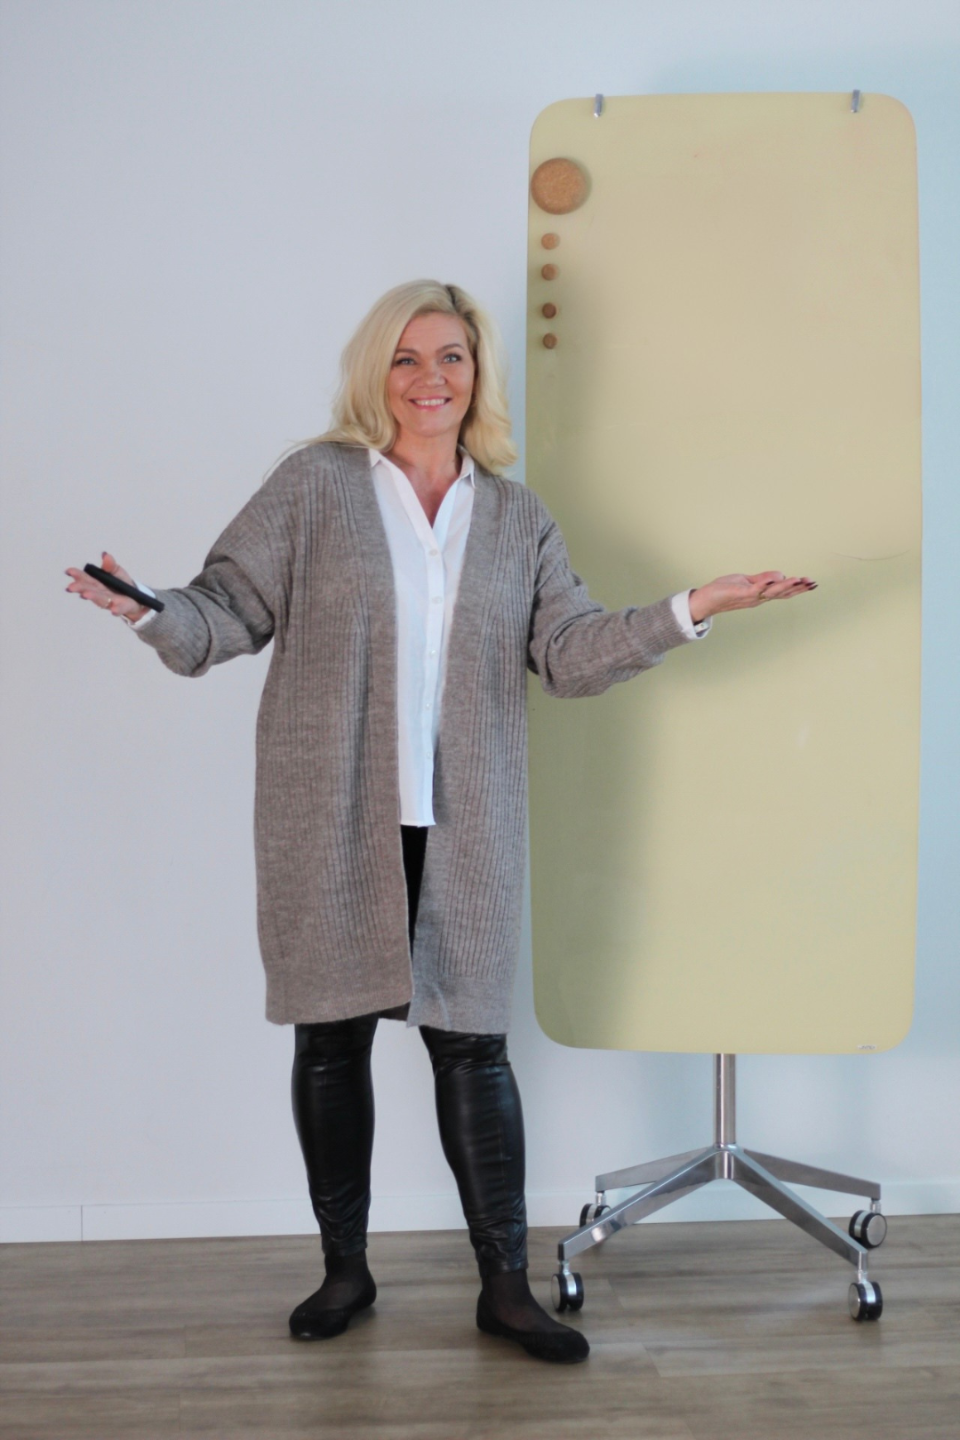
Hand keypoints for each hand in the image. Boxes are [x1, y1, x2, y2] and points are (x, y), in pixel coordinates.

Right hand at [65, 552, 148, 622]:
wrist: (136, 598)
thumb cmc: (121, 584)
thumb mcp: (116, 571)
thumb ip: (110, 565)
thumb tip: (105, 555)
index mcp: (97, 583)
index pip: (85, 579)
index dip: (77, 575)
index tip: (69, 571)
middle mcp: (100, 593)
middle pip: (89, 590)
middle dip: (80, 588)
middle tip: (71, 587)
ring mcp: (110, 601)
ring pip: (101, 599)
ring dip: (93, 597)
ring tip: (85, 594)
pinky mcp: (122, 607)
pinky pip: (119, 609)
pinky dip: (116, 609)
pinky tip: (113, 610)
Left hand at [689, 572, 816, 623]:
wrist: (706, 599)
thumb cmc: (724, 590)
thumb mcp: (746, 581)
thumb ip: (763, 578)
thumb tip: (780, 574)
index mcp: (761, 594)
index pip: (783, 591)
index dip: (797, 588)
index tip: (812, 583)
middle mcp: (759, 598)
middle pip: (782, 593)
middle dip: (798, 588)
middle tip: (813, 583)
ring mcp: (751, 597)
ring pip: (772, 592)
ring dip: (786, 586)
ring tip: (799, 580)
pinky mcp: (741, 593)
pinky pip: (755, 589)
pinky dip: (765, 584)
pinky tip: (773, 580)